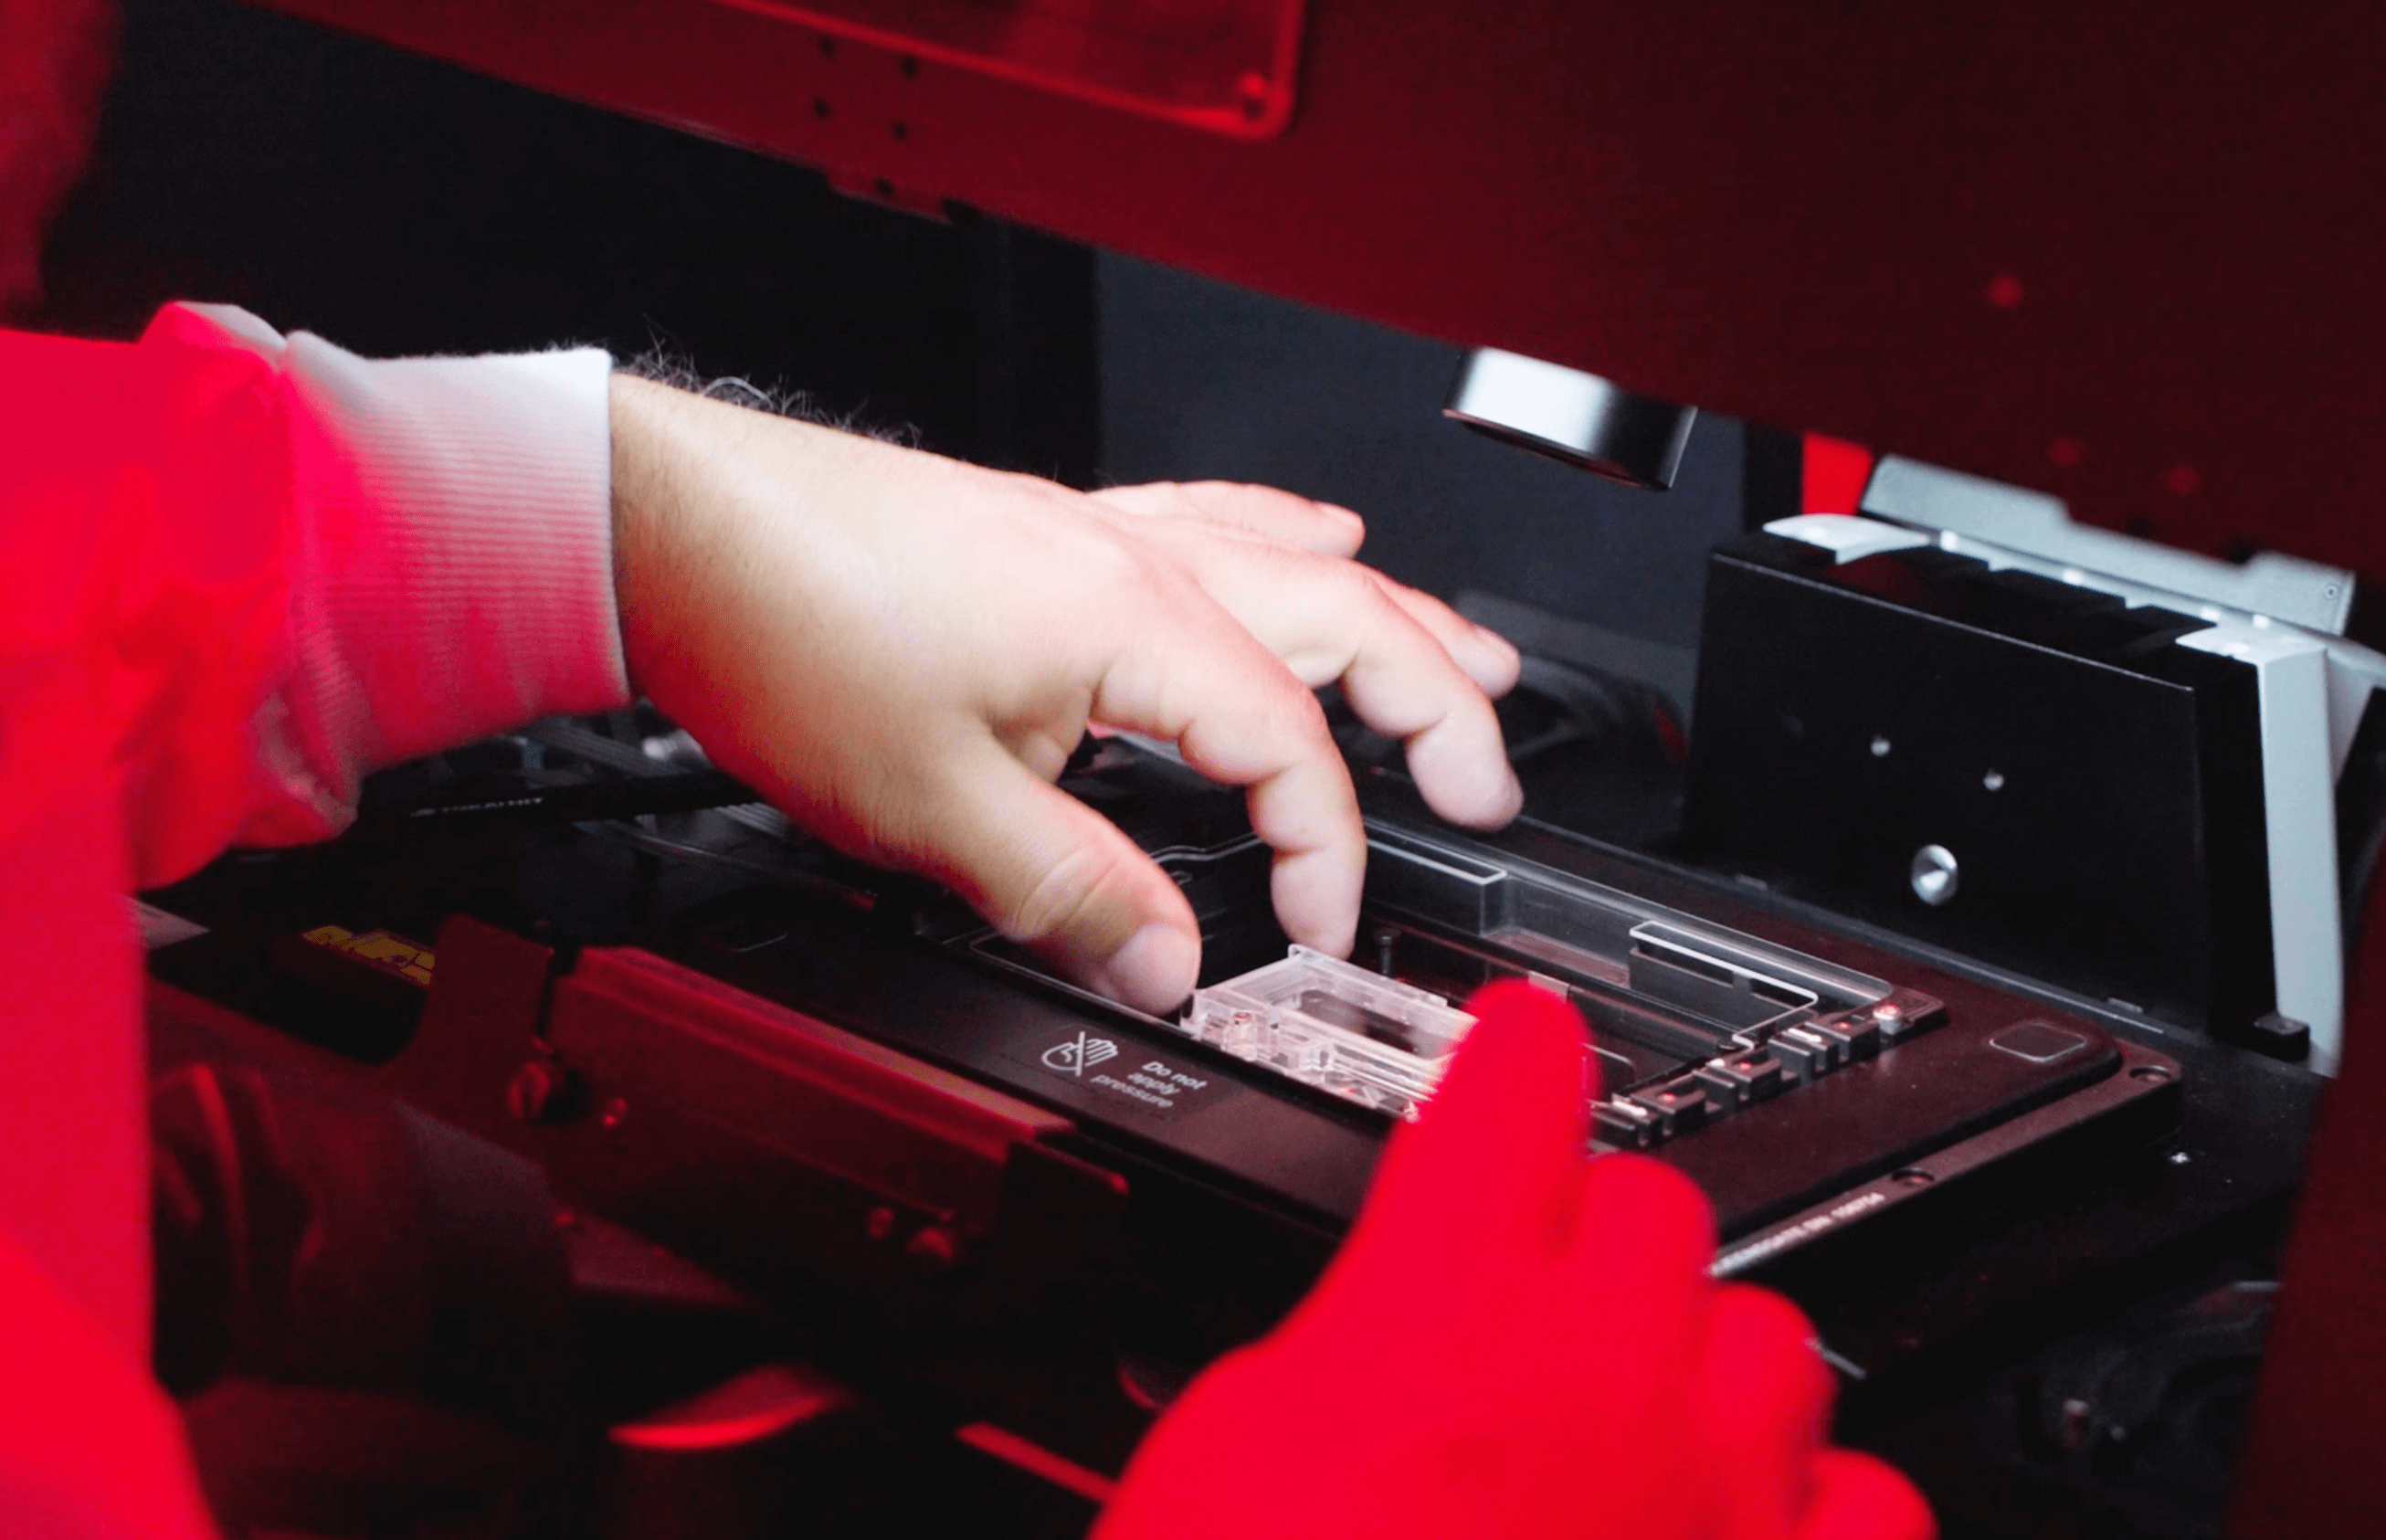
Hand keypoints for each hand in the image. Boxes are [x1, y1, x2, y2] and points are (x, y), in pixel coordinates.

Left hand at [604, 377, 1522, 1011]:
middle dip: (1440, 708)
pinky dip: (1293, 542)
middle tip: (1488, 787)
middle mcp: (1141, 559)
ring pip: (1300, 563)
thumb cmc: (789, 633)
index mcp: (1137, 624)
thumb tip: (1166, 964)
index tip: (1313, 924)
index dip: (1323, 850)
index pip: (1289, 747)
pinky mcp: (1057, 526)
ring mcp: (1103, 531)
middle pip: (1348, 623)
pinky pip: (1221, 520)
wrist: (677, 526)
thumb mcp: (934, 811)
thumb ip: (1072, 895)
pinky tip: (1319, 539)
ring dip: (1398, 620)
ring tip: (1473, 666)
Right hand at [1097, 982, 1938, 1539]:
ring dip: (1701, 1363)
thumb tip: (1379, 1317)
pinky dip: (1805, 1503)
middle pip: (1654, 1203)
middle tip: (1520, 1308)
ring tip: (1630, 1432)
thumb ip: (1333, 1351)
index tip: (1520, 1042)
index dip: (1517, 1049)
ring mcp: (1723, 1489)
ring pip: (1768, 1335)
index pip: (1517, 1091)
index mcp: (1449, 1307)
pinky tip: (1739, 1531)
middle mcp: (1609, 1370)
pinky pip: (1862, 1497)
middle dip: (1589, 1233)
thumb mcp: (1220, 1453)